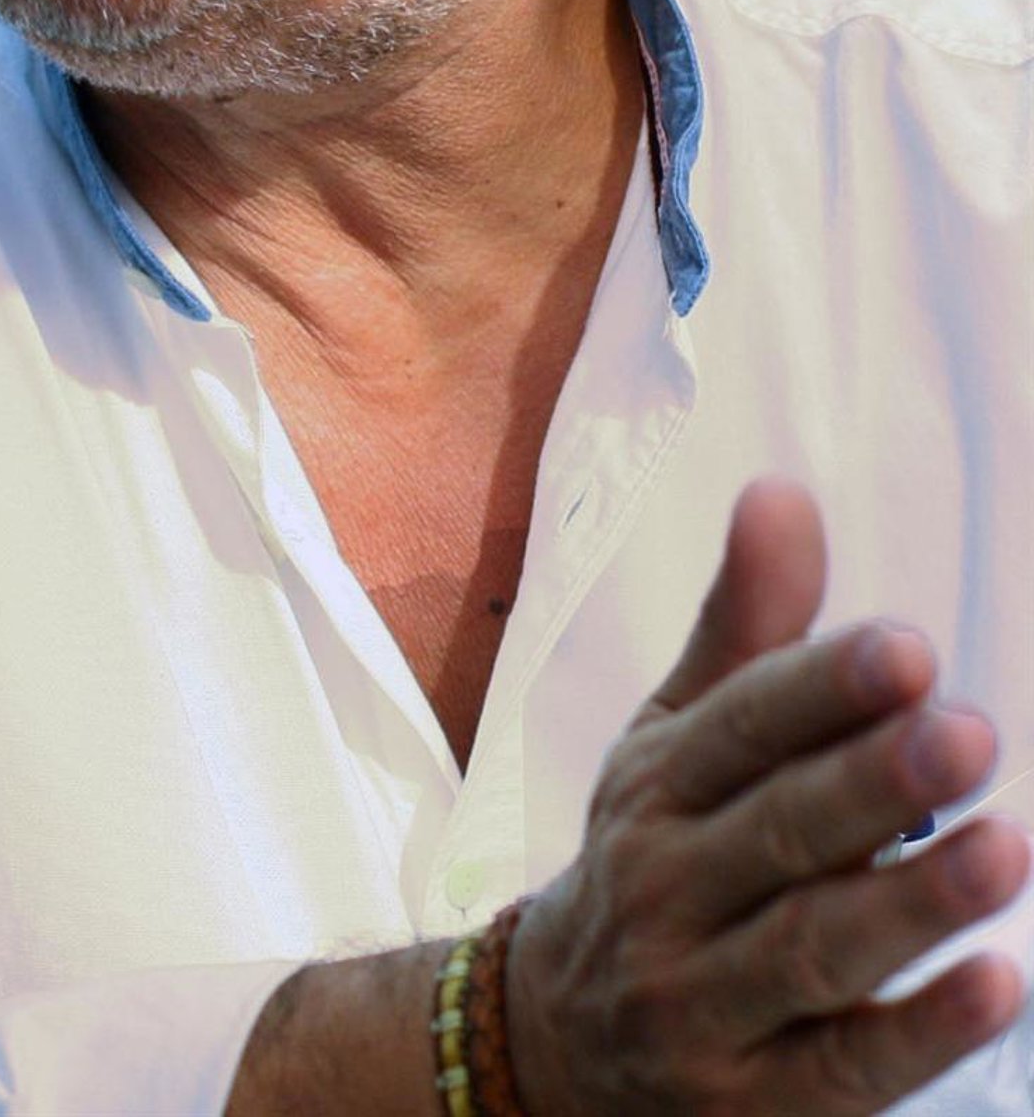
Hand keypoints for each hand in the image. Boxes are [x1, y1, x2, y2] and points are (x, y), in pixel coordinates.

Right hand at [506, 479, 1030, 1114]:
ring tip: (1007, 849)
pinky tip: (997, 983)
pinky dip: (918, 1029)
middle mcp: (668, 886)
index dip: (821, 687)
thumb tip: (781, 489)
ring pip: (810, 948)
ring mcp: (704, 1001)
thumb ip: (747, 629)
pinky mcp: (757, 1100)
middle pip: (776, 831)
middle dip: (872, 782)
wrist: (556, 1044)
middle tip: (971, 732)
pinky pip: (842, 1067)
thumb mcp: (676, 740)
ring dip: (909, 902)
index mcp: (657, 785)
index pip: (739, 728)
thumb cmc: (654, 857)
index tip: (909, 647)